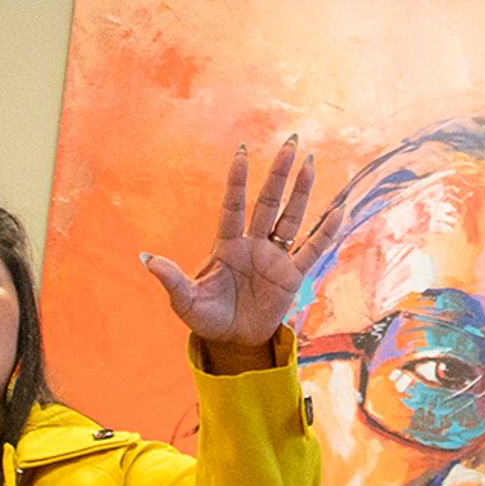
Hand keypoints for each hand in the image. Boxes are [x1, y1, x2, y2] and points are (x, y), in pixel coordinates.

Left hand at [140, 138, 319, 365]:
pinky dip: (325, 233)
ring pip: (291, 219)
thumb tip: (146, 258)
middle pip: (268, 203)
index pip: (233, 207)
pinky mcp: (291, 276)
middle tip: (290, 143)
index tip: (242, 153)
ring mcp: (274, 258)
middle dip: (278, 175)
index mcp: (226, 245)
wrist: (232, 341)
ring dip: (301, 192)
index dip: (238, 182)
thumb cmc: (206, 317)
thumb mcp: (185, 300)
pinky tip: (338, 211)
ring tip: (310, 163)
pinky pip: (311, 250)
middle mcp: (252, 244)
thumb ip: (171, 279)